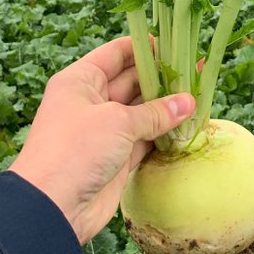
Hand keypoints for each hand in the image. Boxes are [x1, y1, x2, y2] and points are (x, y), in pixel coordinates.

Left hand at [9, 37, 195, 244]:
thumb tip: (189, 102)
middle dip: (164, 78)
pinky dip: (166, 133)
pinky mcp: (117, 156)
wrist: (52, 207)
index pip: (117, 53)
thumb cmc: (76, 149)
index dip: (146, 48)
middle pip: (134, 81)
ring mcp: (105, 130)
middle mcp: (92, 101)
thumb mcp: (118, 121)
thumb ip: (157, 111)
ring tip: (201, 97)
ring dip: (169, 106)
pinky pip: (147, 137)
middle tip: (199, 73)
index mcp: (81, 81)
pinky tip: (191, 125)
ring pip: (144, 110)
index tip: (177, 46)